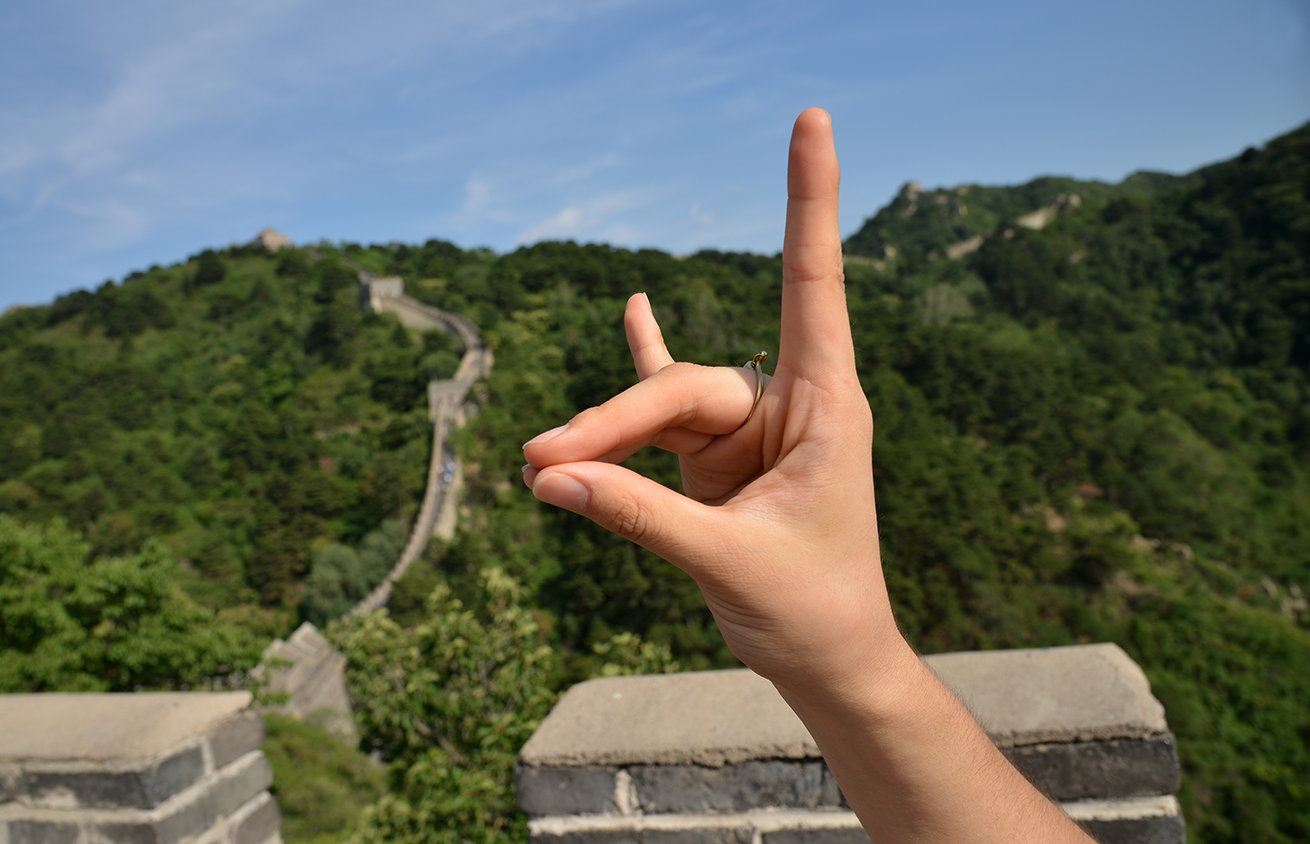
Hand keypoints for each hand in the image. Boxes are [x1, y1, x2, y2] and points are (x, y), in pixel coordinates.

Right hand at [521, 108, 900, 695]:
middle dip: (612, 426)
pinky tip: (631, 310)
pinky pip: (665, 411)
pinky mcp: (716, 460)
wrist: (828, 663)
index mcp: (825, 407)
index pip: (811, 284)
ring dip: (602, 435)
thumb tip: (547, 477)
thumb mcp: (724, 562)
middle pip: (682, 388)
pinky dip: (640, 371)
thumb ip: (636, 516)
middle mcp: (788, 406)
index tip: (813, 120)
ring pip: (658, 411)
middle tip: (542, 463)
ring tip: (539, 464)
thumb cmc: (811, 613)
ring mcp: (749, 432)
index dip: (808, 201)